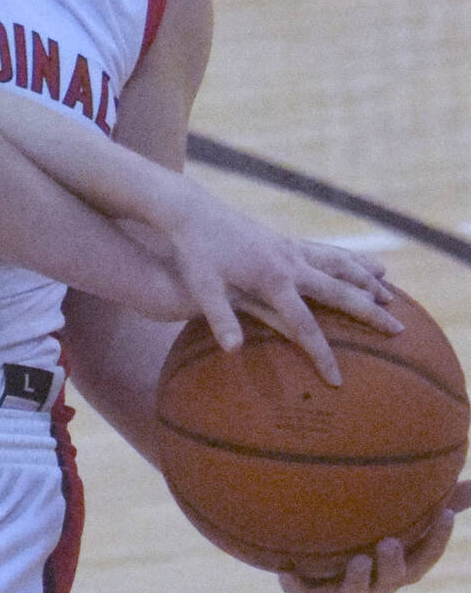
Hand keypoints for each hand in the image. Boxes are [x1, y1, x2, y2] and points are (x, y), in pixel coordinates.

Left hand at [156, 188, 397, 384]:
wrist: (193, 211)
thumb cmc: (195, 253)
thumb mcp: (202, 288)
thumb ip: (220, 319)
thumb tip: (234, 351)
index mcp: (272, 280)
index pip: (304, 326)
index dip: (321, 355)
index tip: (336, 381)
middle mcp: (290, 264)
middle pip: (340, 293)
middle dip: (370, 314)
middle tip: (399, 331)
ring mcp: (292, 249)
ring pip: (341, 266)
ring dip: (368, 281)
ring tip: (393, 297)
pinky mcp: (287, 240)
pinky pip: (328, 252)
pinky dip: (352, 261)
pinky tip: (367, 266)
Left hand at [279, 482, 470, 592]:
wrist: (316, 558)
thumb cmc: (368, 533)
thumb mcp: (401, 515)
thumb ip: (437, 500)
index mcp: (400, 566)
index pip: (426, 556)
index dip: (438, 539)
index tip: (445, 515)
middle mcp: (376, 583)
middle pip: (393, 579)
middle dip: (393, 565)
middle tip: (390, 543)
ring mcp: (343, 590)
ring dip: (356, 578)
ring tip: (357, 560)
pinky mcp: (310, 592)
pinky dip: (297, 587)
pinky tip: (287, 575)